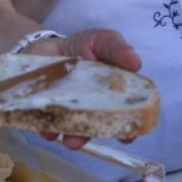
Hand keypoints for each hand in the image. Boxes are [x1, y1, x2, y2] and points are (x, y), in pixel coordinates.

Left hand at [27, 28, 142, 149]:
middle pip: (95, 128)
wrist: (50, 46)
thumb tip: (135, 62)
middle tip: (82, 141)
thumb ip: (117, 48)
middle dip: (89, 136)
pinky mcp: (48, 110)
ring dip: (68, 136)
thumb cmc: (84, 47)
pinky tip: (46, 128)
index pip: (123, 116)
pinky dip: (46, 127)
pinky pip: (46, 123)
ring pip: (71, 130)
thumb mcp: (103, 41)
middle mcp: (93, 108)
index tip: (126, 137)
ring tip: (65, 139)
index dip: (127, 128)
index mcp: (112, 94)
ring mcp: (70, 111)